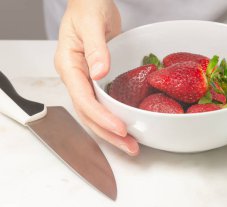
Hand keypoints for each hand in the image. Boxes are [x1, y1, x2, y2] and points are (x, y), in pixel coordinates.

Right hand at [55, 0, 139, 155]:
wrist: (92, 2)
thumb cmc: (88, 7)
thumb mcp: (92, 23)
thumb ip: (96, 48)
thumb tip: (100, 73)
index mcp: (69, 66)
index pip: (83, 99)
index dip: (101, 117)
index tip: (120, 128)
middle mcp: (76, 78)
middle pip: (89, 114)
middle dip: (109, 133)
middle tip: (130, 146)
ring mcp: (87, 81)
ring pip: (97, 113)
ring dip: (113, 131)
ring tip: (132, 145)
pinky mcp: (98, 80)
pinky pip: (105, 104)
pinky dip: (116, 118)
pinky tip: (130, 126)